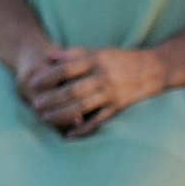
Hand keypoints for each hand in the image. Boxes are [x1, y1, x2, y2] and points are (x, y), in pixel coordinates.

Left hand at [17, 43, 167, 136]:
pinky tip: (70, 134)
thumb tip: (46, 57)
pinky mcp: (118, 107)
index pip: (66, 69)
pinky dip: (84, 128)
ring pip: (84, 106)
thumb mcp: (96, 51)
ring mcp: (111, 94)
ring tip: (45, 118)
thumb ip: (71, 54)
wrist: (152, 69)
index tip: (32, 83)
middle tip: (34, 105)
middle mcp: (103, 78)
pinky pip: (99, 120)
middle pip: (73, 90)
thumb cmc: (117, 58)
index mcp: (95, 61)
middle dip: (52, 98)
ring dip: (63, 114)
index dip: (48, 76)